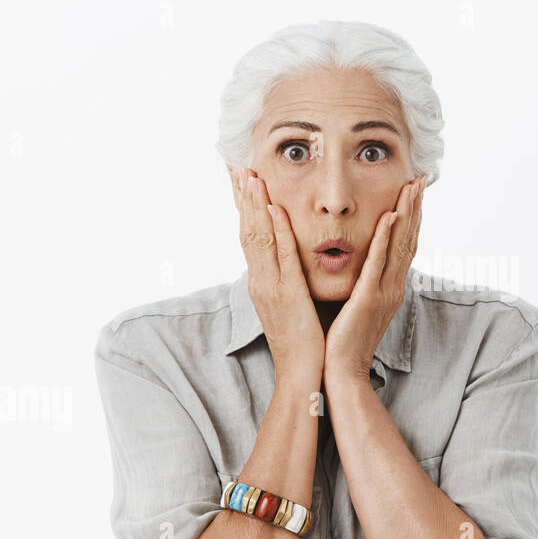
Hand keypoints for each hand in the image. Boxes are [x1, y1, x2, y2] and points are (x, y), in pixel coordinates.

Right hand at [230, 166, 322, 377]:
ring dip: (255, 205)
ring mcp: (270, 287)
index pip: (248, 235)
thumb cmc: (301, 340)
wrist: (301, 373)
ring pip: (259, 239)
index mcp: (261, 281)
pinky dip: (277, 232)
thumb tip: (286, 259)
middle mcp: (260, 280)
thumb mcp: (288, 304)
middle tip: (236, 164)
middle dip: (242, 197)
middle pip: (247, 230)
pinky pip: (281, 258)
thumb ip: (285, 278)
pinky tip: (276, 210)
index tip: (240, 178)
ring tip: (251, 175)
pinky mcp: (287, 295)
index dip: (244, 205)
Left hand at [324, 174, 424, 381]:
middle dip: (415, 208)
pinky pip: (378, 264)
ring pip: (399, 246)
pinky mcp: (368, 300)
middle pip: (409, 240)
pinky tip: (390, 217)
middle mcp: (392, 288)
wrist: (340, 372)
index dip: (411, 217)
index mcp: (389, 289)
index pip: (404, 246)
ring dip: (406, 214)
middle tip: (420, 178)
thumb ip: (361, 285)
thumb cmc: (342, 342)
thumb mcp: (356, 307)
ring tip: (411, 187)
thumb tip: (357, 267)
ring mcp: (383, 294)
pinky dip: (386, 239)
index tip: (413, 191)